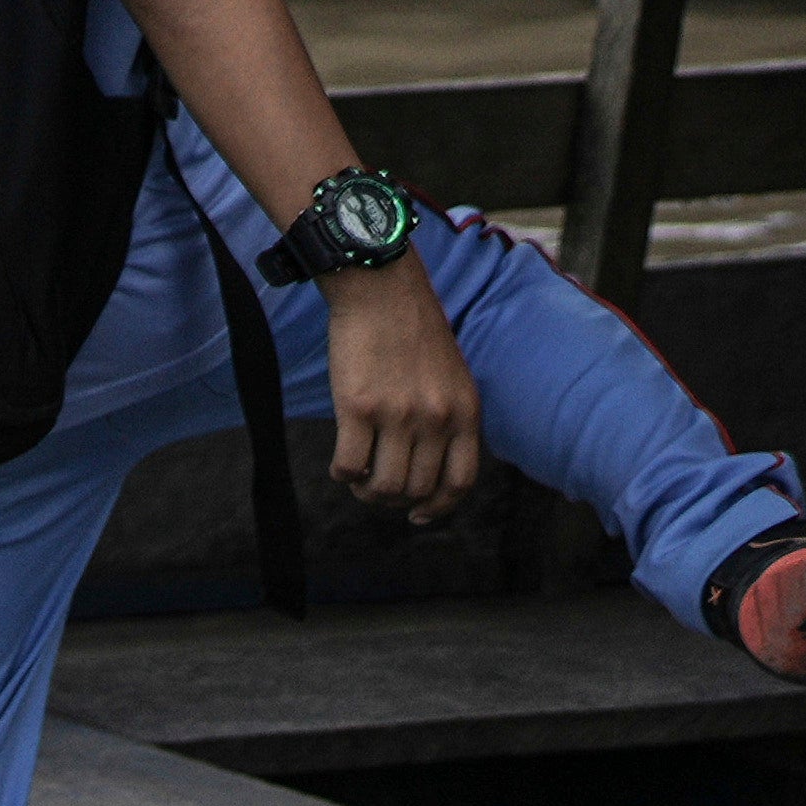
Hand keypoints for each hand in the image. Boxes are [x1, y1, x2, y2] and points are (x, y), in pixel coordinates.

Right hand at [323, 263, 482, 524]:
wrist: (381, 290)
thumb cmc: (411, 331)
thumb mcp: (451, 377)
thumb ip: (448, 418)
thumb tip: (426, 466)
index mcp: (465, 413)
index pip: (460, 482)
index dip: (438, 508)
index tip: (418, 514)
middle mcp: (437, 419)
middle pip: (417, 489)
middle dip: (393, 499)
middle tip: (374, 489)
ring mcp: (398, 414)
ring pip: (384, 485)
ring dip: (366, 491)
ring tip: (356, 479)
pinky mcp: (358, 407)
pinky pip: (349, 464)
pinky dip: (342, 473)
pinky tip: (340, 463)